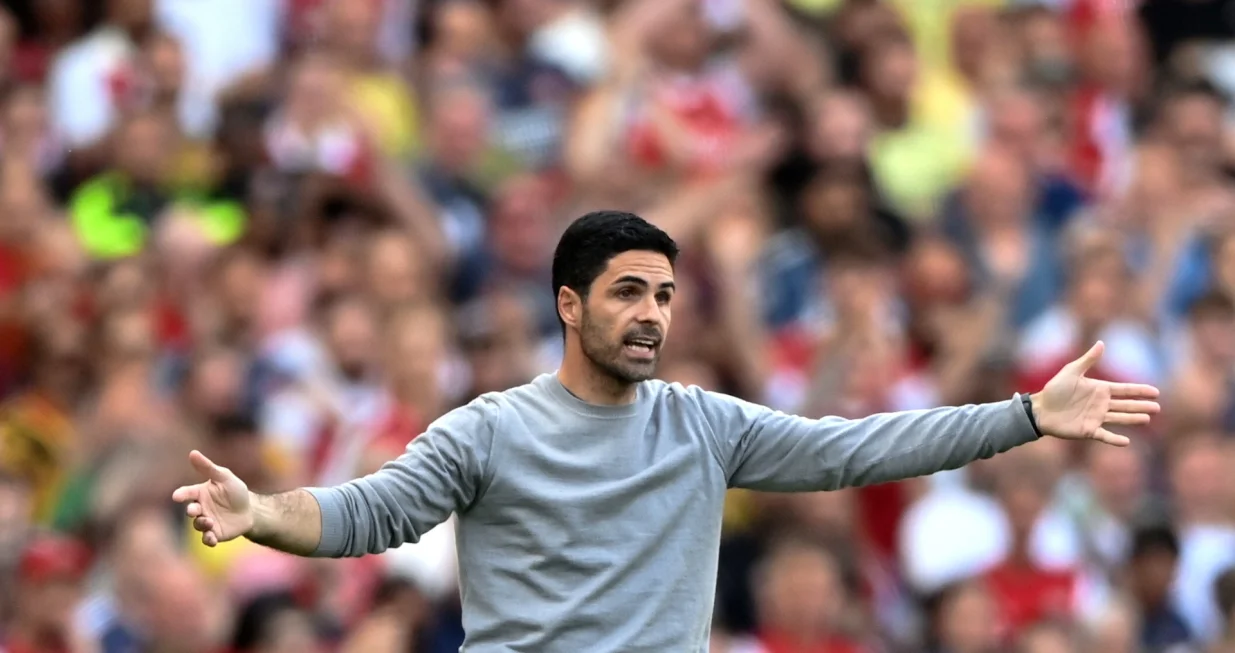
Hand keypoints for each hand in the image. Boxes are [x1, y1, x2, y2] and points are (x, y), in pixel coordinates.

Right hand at [172, 450, 253, 546]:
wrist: (251, 511)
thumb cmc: (236, 491)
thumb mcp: (225, 477)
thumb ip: (208, 467)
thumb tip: (192, 453)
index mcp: (200, 493)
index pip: (187, 493)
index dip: (181, 495)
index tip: (176, 496)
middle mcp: (200, 508)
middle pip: (191, 510)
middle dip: (191, 511)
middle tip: (194, 510)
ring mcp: (206, 522)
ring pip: (198, 525)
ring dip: (201, 524)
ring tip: (209, 522)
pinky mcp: (214, 534)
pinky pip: (207, 539)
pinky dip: (207, 539)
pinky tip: (211, 538)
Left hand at [1030, 341, 1159, 445]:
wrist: (1039, 409)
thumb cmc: (1054, 389)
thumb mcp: (1071, 371)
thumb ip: (1088, 360)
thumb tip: (1101, 342)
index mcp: (1100, 389)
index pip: (1124, 390)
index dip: (1140, 390)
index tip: (1156, 392)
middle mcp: (1101, 404)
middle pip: (1126, 405)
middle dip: (1141, 405)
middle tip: (1158, 407)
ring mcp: (1096, 418)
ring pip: (1120, 419)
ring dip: (1133, 419)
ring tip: (1147, 419)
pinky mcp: (1088, 430)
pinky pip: (1105, 435)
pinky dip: (1115, 440)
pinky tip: (1127, 441)